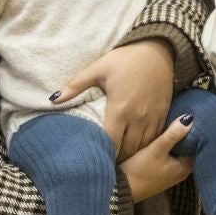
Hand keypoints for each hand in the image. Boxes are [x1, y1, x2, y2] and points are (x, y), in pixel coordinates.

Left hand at [55, 39, 175, 155]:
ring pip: (142, 147)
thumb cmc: (126, 59)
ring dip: (131, 155)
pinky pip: (155, 138)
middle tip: (105, 163)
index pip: (111, 142)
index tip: (95, 159)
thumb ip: (75, 85)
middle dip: (116, 158)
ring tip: (119, 160)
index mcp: (119, 109)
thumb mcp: (98, 68)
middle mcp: (138, 118)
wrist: (159, 50)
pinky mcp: (163, 114)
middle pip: (127, 149)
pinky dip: (146, 147)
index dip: (103, 154)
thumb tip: (52, 99)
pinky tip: (137, 149)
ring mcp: (152, 117)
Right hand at [120, 115, 194, 201]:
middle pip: (186, 147)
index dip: (194, 130)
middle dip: (183, 133)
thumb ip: (173, 134)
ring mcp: (171, 172)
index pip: (196, 144)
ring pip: (176, 150)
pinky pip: (168, 155)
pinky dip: (167, 146)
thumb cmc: (139, 171)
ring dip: (174, 139)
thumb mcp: (156, 150)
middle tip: (181, 113)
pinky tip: (161, 134)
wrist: (120, 190)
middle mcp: (182, 171)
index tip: (191, 114)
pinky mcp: (160, 172)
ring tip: (172, 119)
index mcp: (186, 167)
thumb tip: (190, 118)